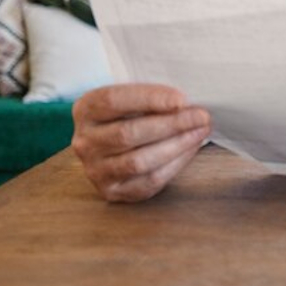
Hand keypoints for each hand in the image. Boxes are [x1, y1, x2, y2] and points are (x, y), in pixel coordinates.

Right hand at [71, 84, 210, 202]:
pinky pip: (148, 180)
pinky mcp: (112, 190)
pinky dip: (175, 164)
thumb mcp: (133, 96)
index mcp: (86, 109)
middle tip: (201, 116)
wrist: (114, 142)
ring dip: (176, 145)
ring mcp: (95, 169)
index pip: (113, 100)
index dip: (149, 99)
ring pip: (138, 161)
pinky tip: (191, 148)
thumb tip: (187, 100)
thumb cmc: (132, 113)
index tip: (181, 99)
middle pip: (128, 133)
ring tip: (200, 131)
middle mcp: (85, 141)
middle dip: (171, 124)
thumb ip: (152, 95)